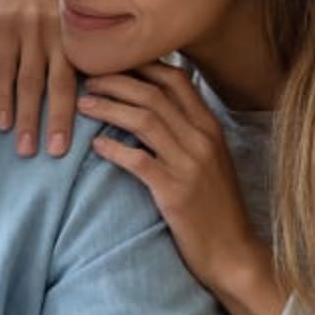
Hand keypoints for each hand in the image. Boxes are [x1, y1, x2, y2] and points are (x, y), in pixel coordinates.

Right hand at [0, 0, 77, 156]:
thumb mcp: (68, 10)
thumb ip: (80, 43)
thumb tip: (102, 85)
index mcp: (76, 33)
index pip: (87, 76)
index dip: (90, 107)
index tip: (92, 135)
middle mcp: (57, 33)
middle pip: (61, 83)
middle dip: (59, 120)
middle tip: (58, 153)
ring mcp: (29, 30)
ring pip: (30, 82)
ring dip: (29, 117)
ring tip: (26, 149)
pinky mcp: (3, 28)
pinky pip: (3, 69)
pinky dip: (2, 98)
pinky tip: (3, 122)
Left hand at [77, 62, 285, 314]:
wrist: (233, 252)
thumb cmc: (215, 207)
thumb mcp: (210, 160)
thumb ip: (188, 130)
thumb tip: (159, 102)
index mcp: (210, 127)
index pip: (176, 79)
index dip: (141, 65)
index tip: (111, 62)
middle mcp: (202, 139)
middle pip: (153, 93)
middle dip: (115, 81)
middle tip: (86, 79)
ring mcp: (190, 164)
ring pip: (143, 120)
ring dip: (108, 108)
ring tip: (81, 105)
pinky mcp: (175, 192)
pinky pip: (138, 160)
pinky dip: (113, 149)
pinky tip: (94, 146)